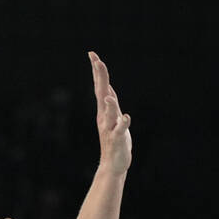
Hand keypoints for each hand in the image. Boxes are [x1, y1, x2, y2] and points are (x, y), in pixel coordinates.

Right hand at [89, 51, 131, 172]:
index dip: (97, 71)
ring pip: (110, 112)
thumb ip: (111, 104)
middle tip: (96, 60)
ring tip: (108, 93)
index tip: (92, 54)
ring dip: (109, 103)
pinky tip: (126, 117)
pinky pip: (120, 130)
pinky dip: (123, 123)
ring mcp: (110, 127)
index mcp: (104, 110)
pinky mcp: (118, 139)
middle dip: (100, 77)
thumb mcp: (113, 118)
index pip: (100, 86)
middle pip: (102, 93)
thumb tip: (108, 89)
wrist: (113, 164)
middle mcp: (105, 116)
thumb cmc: (115, 140)